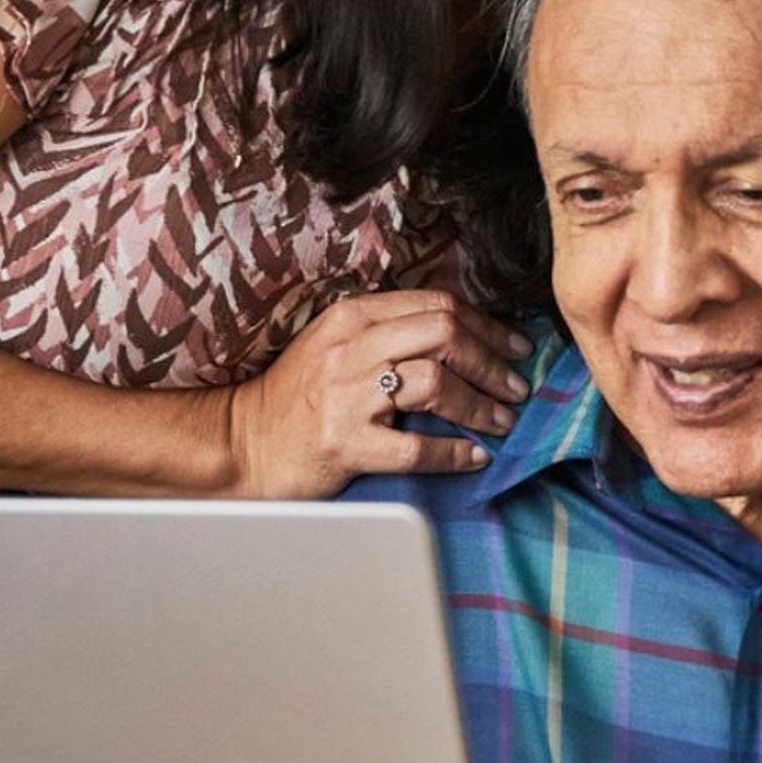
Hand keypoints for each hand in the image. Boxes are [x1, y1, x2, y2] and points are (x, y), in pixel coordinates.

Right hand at [227, 290, 532, 498]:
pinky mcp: (345, 444)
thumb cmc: (297, 396)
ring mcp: (346, 396)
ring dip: (481, 405)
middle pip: (445, 335)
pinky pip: (416, 447)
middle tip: (516, 386)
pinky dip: (454, 452)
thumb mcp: (334, 344)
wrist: (245, 442)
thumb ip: (386, 332)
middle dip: (492, 361)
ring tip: (501, 420)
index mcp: (351, 317)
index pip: (436, 305)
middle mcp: (350, 348)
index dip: (486, 325)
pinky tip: (474, 457)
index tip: (513, 347)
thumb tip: (461, 335)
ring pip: (437, 384)